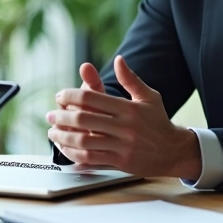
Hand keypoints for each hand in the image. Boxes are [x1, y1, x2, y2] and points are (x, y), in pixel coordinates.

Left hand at [47, 56, 200, 178]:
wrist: (172, 151)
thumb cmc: (158, 121)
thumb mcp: (148, 96)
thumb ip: (130, 79)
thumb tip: (118, 60)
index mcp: (128, 108)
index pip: (92, 97)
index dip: (71, 95)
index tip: (60, 95)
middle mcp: (124, 127)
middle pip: (84, 119)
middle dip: (61, 116)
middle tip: (50, 114)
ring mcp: (122, 146)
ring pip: (84, 141)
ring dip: (63, 137)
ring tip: (52, 132)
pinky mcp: (120, 162)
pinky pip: (91, 158)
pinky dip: (74, 154)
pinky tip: (65, 149)